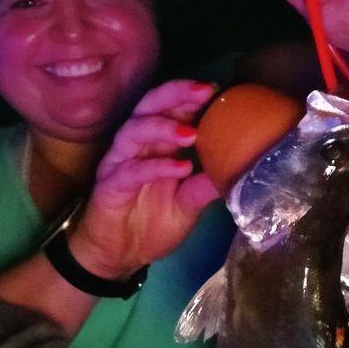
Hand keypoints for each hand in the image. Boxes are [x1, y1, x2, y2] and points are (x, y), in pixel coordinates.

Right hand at [69, 79, 220, 280]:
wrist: (118, 257)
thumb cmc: (151, 225)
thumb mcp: (188, 206)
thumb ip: (205, 186)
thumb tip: (240, 169)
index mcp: (157, 145)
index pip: (171, 109)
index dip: (190, 96)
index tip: (217, 90)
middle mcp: (136, 147)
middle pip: (149, 107)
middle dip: (175, 95)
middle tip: (202, 92)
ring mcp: (119, 163)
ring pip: (134, 131)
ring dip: (163, 127)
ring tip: (191, 133)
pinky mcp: (108, 185)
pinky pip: (130, 171)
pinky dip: (155, 167)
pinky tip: (180, 168)